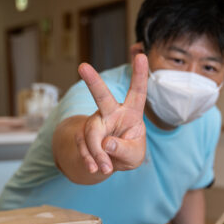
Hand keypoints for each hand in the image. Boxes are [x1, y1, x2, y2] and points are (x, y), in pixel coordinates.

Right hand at [75, 54, 147, 174]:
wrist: (108, 164)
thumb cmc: (128, 153)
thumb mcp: (134, 155)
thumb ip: (124, 149)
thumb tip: (106, 143)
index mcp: (131, 112)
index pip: (137, 92)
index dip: (139, 75)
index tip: (141, 55)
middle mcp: (111, 112)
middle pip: (102, 96)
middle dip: (93, 81)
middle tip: (82, 67)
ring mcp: (95, 122)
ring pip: (91, 133)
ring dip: (97, 153)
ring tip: (105, 168)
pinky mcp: (83, 134)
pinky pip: (83, 145)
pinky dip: (89, 159)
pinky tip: (94, 168)